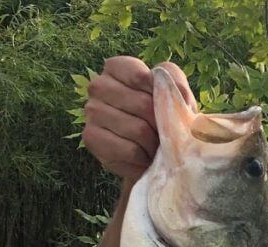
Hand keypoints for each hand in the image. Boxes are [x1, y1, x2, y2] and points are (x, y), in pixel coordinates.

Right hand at [81, 57, 195, 182]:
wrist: (150, 154)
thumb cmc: (162, 117)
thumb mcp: (175, 92)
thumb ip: (174, 79)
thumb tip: (171, 87)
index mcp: (116, 68)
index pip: (140, 76)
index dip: (160, 95)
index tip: (166, 106)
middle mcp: (99, 85)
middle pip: (142, 104)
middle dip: (161, 123)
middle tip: (165, 132)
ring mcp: (92, 111)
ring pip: (137, 129)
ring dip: (154, 143)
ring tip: (155, 145)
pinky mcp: (92, 137)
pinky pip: (129, 150)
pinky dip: (143, 157)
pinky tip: (143, 156)